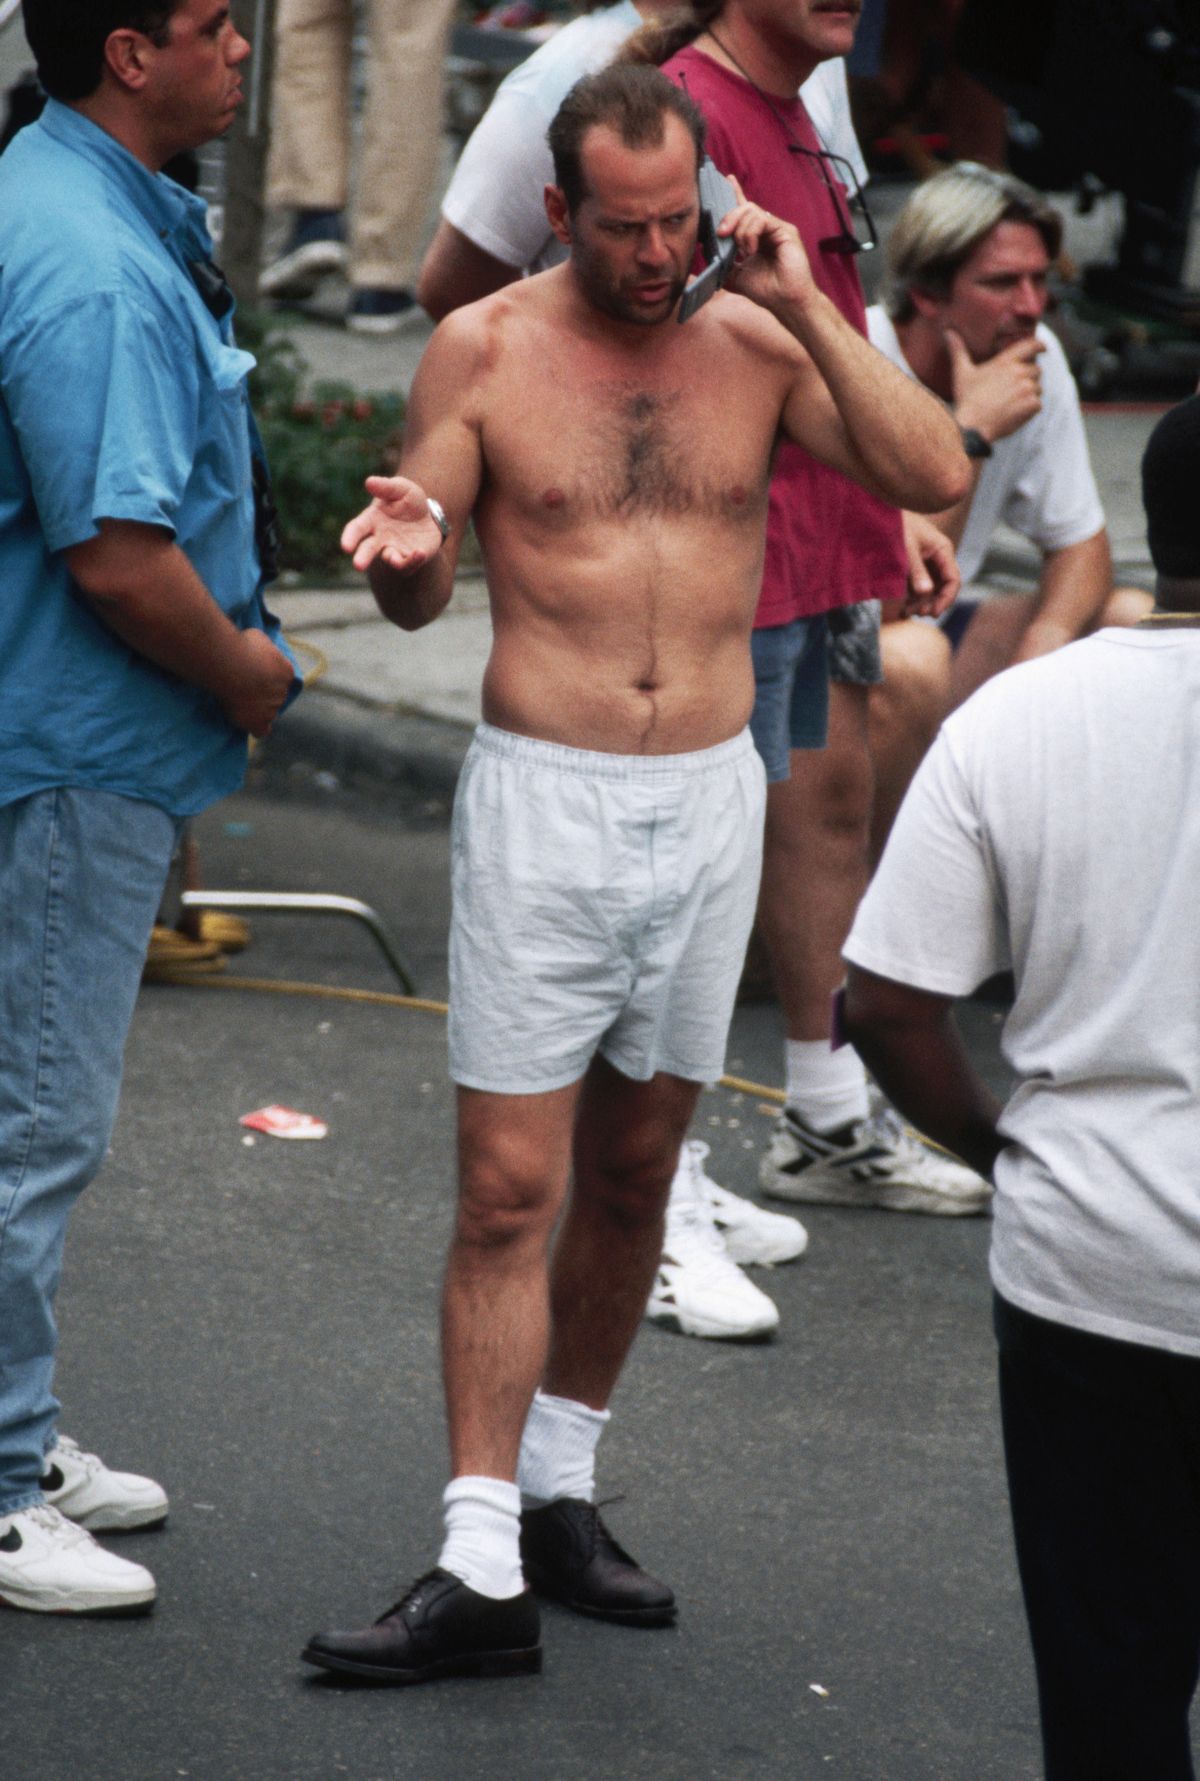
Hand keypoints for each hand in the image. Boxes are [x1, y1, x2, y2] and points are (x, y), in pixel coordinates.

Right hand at [221, 628, 295, 737]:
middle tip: (243, 686)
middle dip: (263, 693)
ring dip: (257, 709)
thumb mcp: (258, 637)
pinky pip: (262, 730)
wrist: (232, 665)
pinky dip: (256, 729)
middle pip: (275, 696)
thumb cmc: (243, 646)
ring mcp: (272, 708)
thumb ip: (262, 647)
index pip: (284, 678)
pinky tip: (249, 726)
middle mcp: (283, 692)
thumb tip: (258, 647)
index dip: (270, 677)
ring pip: (267, 712)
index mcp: (286, 672)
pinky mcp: (258, 721)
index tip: (257, 675)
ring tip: (238, 701)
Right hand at [341, 474, 444, 575]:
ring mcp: (393, 550)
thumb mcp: (401, 488)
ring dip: (391, 560)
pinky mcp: (408, 559)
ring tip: (393, 560)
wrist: (429, 516)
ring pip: (389, 559)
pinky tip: (420, 552)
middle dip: (362, 557)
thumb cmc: (408, 500)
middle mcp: (379, 538)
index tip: (346, 547)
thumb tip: (369, 482)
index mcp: (371, 520)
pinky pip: (409, 563)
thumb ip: (386, 487)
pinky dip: (414, 560)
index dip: (350, 537)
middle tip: (358, 565)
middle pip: (367, 549)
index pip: (356, 529)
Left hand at [717, 180, 817, 315]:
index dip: (734, 194)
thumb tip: (704, 260)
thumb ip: (722, 265)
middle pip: (744, 208)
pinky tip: (751, 250)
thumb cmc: (766, 291)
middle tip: (721, 233)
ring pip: (751, 211)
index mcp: (755, 237)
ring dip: (740, 230)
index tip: (724, 180)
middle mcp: (767, 229)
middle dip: (728, 217)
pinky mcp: (785, 230)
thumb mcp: (735, 277)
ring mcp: (777, 228)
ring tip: (742, 251)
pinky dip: (751, 233)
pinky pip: (762, 219)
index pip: (743, 211)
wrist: (786, 302)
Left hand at [901, 511, 959, 617]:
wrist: (880, 512)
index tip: (934, 613)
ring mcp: (927, 562)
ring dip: (922, 602)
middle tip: (918, 614)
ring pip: (931, 589)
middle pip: (943, 587)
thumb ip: (916, 570)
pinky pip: (919, 586)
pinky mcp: (915, 566)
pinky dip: (913, 598)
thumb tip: (926, 592)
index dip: (946, 598)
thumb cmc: (896, 526)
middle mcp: (938, 557)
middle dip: (933, 602)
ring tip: (907, 612)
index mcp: (942, 550)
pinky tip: (903, 609)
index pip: (953, 579)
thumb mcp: (906, 549)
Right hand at [948, 328, 1043, 444]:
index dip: (1039, 345)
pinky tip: (1015, 414)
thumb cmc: (967, 399)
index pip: (1030, 345)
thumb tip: (948, 333)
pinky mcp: (1031, 405)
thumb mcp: (962, 373)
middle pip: (1036, 370)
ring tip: (1012, 403)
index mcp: (1005, 361)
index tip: (1044, 348)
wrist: (973, 426)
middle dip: (1029, 378)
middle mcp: (1019, 372)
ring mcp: (1027, 388)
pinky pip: (1037, 404)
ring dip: (1029, 394)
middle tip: (1014, 390)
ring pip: (1038, 388)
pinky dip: (1030, 410)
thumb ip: (958, 351)